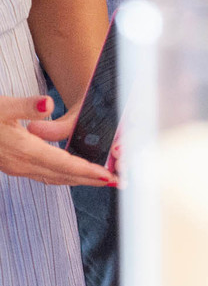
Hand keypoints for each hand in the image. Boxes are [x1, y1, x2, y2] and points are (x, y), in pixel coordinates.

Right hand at [0, 97, 115, 186]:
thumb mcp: (2, 105)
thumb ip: (26, 106)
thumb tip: (48, 103)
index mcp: (24, 150)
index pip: (65, 164)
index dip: (88, 171)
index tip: (109, 176)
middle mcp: (22, 164)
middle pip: (65, 176)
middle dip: (91, 180)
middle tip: (118, 183)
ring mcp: (16, 167)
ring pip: (55, 178)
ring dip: (79, 180)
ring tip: (101, 180)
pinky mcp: (12, 166)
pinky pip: (44, 176)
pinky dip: (63, 176)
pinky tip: (71, 173)